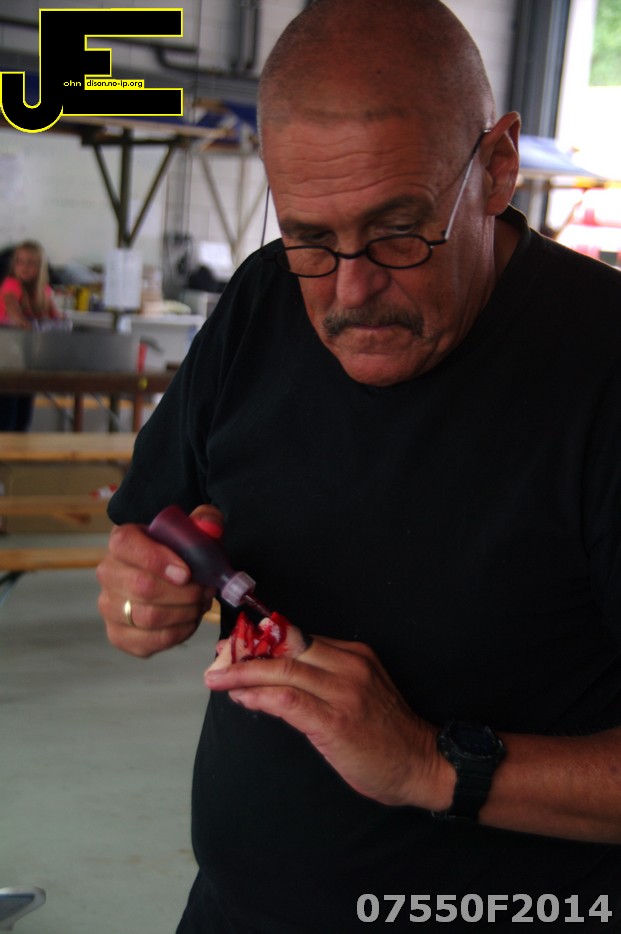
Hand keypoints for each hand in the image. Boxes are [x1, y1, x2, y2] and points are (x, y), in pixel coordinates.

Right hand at [97, 505, 221, 657]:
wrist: (167, 576)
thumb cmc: (179, 552)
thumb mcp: (194, 529)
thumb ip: (205, 520)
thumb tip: (209, 527)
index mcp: (122, 541)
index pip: (128, 546)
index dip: (157, 559)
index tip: (187, 572)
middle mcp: (108, 573)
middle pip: (142, 587)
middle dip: (183, 593)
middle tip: (205, 590)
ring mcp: (110, 607)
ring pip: (147, 617)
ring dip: (184, 613)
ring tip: (200, 604)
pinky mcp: (119, 635)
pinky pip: (149, 642)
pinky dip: (178, 634)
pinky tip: (189, 621)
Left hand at [204, 636, 452, 808]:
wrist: (421, 764)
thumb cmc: (386, 733)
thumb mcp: (359, 691)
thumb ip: (324, 678)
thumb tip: (275, 674)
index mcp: (353, 654)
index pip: (298, 636)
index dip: (261, 638)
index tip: (235, 644)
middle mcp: (348, 665)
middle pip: (286, 648)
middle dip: (245, 653)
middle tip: (217, 661)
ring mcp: (343, 692)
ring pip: (283, 670)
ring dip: (243, 674)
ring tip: (217, 679)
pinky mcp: (335, 721)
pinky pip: (288, 701)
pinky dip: (260, 697)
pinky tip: (242, 699)